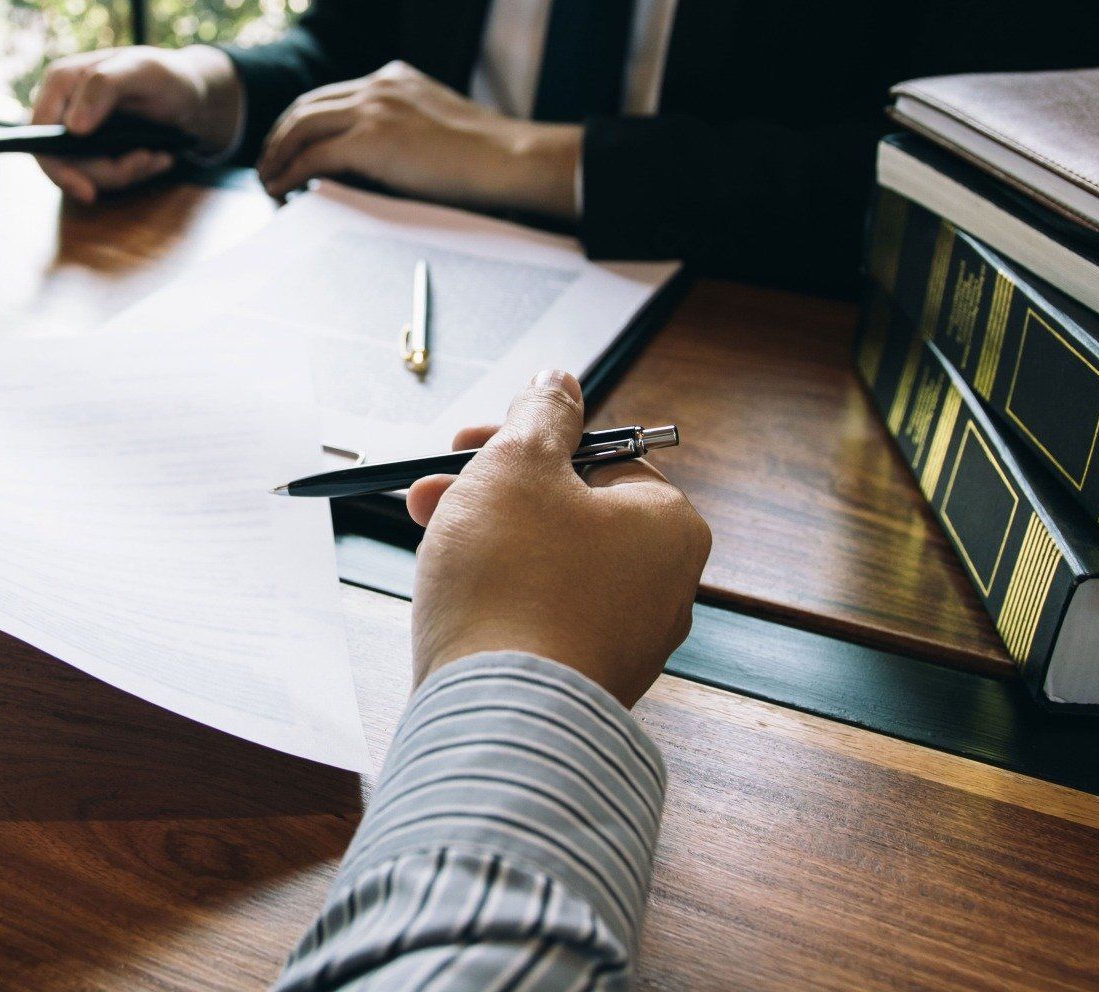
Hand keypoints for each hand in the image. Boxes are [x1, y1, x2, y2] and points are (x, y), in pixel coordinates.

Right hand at [30, 44, 244, 202]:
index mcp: (62, 81)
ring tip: (158, 157)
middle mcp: (63, 107)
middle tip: (145, 163)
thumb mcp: (141, 72)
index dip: (57, 167)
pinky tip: (158, 159)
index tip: (88, 190)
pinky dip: (133, 172)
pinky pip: (104, 176)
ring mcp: (78, 131)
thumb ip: (104, 87)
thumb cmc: (164, 74)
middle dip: (106, 173)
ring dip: (126, 173)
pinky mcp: (95, 150)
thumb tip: (73, 128)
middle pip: (63, 161)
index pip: (40, 134)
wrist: (189, 93)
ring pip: (87, 173)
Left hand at [257, 60, 582, 219]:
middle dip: (280, 136)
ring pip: (301, 126)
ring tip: (268, 181)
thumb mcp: (436, 128)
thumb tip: (369, 163)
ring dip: (277, 155)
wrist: (509, 160)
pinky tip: (281, 190)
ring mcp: (374, 107)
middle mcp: (379, 85)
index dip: (302, 122)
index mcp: (394, 77)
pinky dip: (290, 172)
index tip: (290, 146)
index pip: (331, 95)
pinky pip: (313, 155)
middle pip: (306, 106)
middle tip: (267, 165)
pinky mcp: (372, 138)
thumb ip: (401, 131)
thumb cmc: (484, 159)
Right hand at [403, 370, 710, 706]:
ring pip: (549, 565)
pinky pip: (540, 619)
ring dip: (487, 540)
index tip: (464, 444)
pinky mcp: (583, 685)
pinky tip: (455, 599)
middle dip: (491, 493)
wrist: (497, 718)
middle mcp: (664, 588)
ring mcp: (625, 643)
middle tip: (430, 494)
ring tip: (429, 540)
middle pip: (569, 512)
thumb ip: (539, 415)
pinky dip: (498, 598)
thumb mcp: (517, 465)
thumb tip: (559, 380)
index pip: (599, 455)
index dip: (523, 441)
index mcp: (668, 526)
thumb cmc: (513, 581)